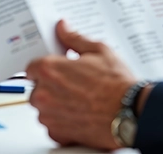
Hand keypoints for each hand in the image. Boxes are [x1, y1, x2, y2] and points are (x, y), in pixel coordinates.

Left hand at [26, 20, 137, 149]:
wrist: (131, 112)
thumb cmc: (117, 84)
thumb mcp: (98, 50)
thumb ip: (74, 38)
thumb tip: (63, 28)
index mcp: (49, 70)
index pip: (31, 67)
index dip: (44, 68)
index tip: (54, 70)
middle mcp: (44, 94)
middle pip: (37, 89)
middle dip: (50, 87)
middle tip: (73, 85)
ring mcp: (49, 116)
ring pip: (43, 109)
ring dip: (55, 105)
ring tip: (80, 101)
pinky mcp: (58, 134)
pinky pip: (52, 126)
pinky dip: (62, 122)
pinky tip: (80, 115)